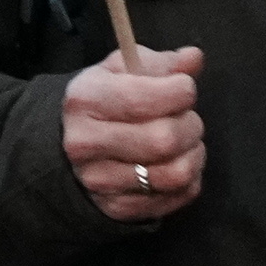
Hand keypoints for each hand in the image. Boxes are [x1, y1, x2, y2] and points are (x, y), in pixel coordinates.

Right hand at [62, 36, 206, 223]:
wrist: (71, 144)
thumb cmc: (106, 100)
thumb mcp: (124, 70)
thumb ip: (162, 63)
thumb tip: (193, 58)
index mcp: (85, 100)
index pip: (143, 100)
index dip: (180, 91)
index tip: (184, 88)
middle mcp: (86, 144)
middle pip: (164, 139)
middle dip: (190, 124)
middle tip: (187, 117)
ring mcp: (100, 181)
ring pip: (176, 173)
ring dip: (194, 153)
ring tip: (186, 141)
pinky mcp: (119, 207)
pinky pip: (177, 196)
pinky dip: (190, 178)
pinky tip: (177, 162)